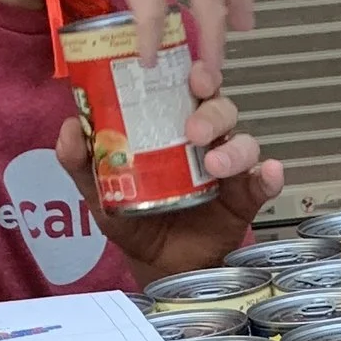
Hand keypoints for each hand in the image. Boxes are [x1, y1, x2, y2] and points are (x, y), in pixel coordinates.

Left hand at [54, 84, 284, 289]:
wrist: (158, 268)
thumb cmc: (135, 220)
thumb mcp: (101, 193)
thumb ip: (82, 163)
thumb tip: (70, 128)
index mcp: (173, 129)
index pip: (189, 90)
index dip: (196, 75)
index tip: (191, 73)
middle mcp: (206, 142)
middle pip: (221, 109)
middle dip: (212, 111)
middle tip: (193, 130)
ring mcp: (229, 170)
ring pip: (245, 141)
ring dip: (234, 148)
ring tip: (214, 165)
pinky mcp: (246, 199)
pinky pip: (264, 183)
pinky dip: (270, 177)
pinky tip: (270, 175)